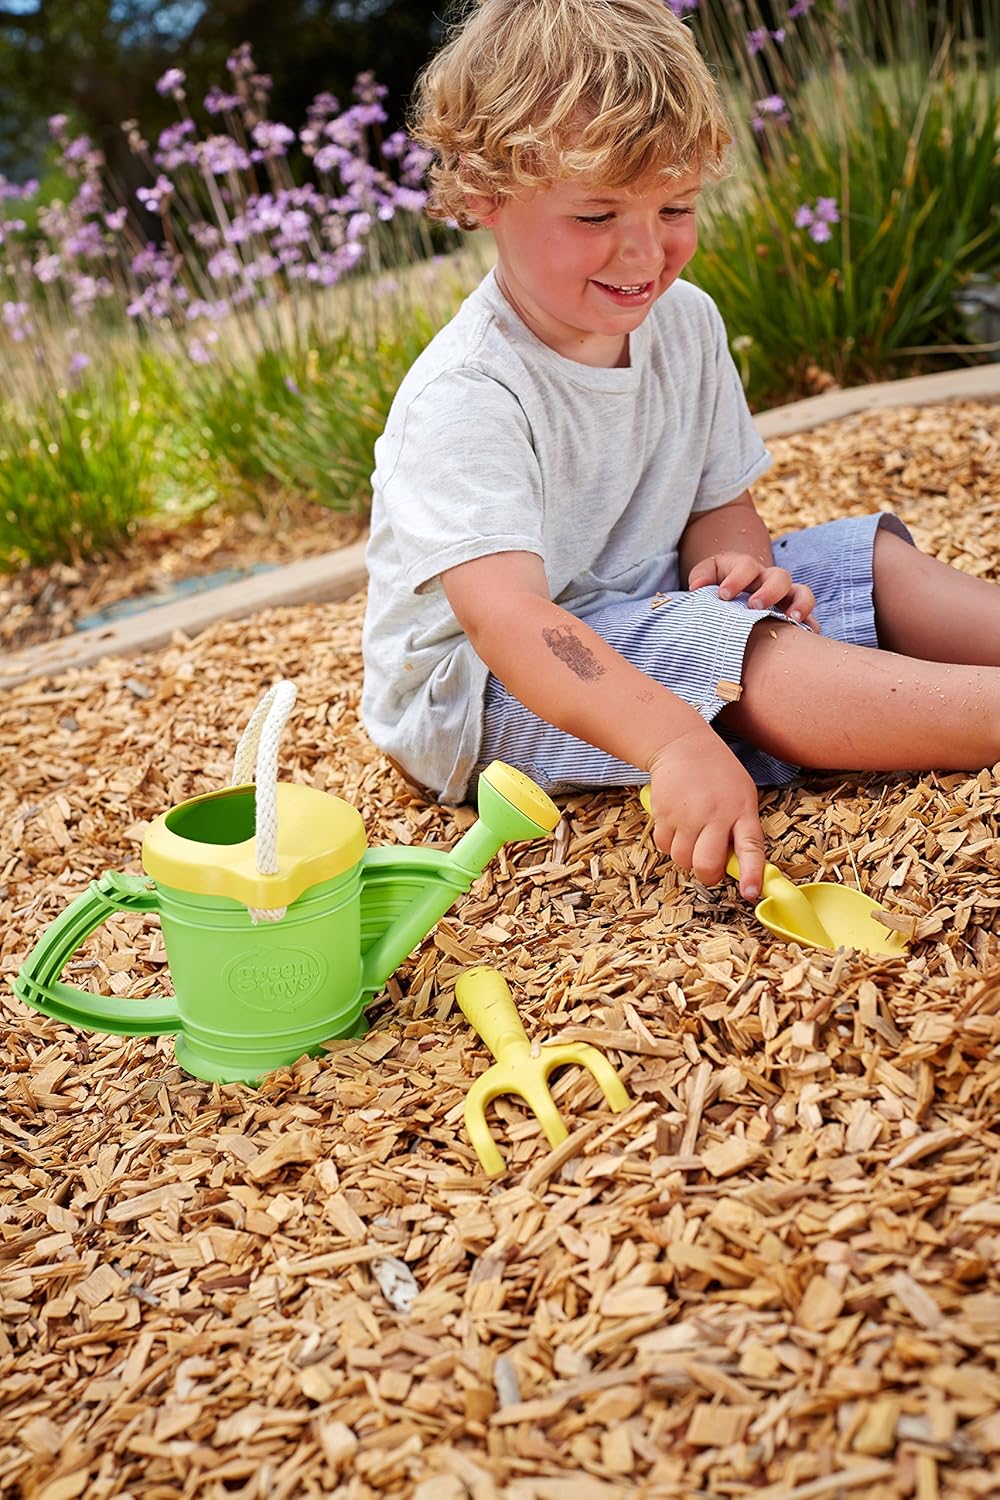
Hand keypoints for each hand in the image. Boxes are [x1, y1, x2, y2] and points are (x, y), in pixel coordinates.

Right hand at [647, 729, 765, 899]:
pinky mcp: (663, 814)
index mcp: (741, 810)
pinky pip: (663, 846)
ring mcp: (686, 815)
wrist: (683, 746)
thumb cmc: (718, 774)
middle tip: (709, 866)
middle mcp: (714, 814)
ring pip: (682, 859)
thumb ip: (741, 828)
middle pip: (706, 864)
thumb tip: (736, 867)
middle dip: (707, 874)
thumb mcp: (742, 795)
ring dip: (686, 856)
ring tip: (692, 834)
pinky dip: (669, 843)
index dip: (751, 874)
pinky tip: (677, 824)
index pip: (750, 848)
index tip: (749, 893)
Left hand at [688, 552, 818, 630]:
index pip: (746, 567)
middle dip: (769, 591)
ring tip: (792, 619)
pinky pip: (810, 617)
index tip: (723, 595)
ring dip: (800, 605)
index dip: (736, 579)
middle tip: (754, 606)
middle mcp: (769, 579)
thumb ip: (702, 576)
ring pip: (802, 593)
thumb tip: (697, 588)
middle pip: (779, 576)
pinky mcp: (794, 613)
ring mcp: (786, 596)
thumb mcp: (708, 575)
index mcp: (747, 569)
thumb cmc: (719, 583)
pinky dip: (811, 626)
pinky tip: (808, 637)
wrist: (735, 589)